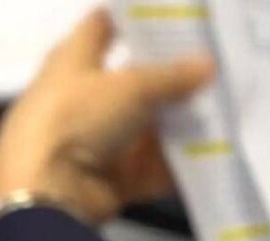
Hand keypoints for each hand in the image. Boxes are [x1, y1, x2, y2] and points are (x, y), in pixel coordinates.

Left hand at [0, 8, 213, 224]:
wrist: (47, 191)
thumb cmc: (76, 118)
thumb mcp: (131, 87)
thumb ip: (172, 76)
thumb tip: (208, 65)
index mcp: (72, 61)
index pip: (100, 27)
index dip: (131, 21)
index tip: (169, 19)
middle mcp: (82, 100)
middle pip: (129, 83)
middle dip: (167, 77)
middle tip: (211, 67)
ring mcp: (94, 142)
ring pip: (142, 129)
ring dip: (176, 125)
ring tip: (221, 112)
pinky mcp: (107, 179)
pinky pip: (147, 170)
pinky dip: (173, 168)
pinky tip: (208, 159)